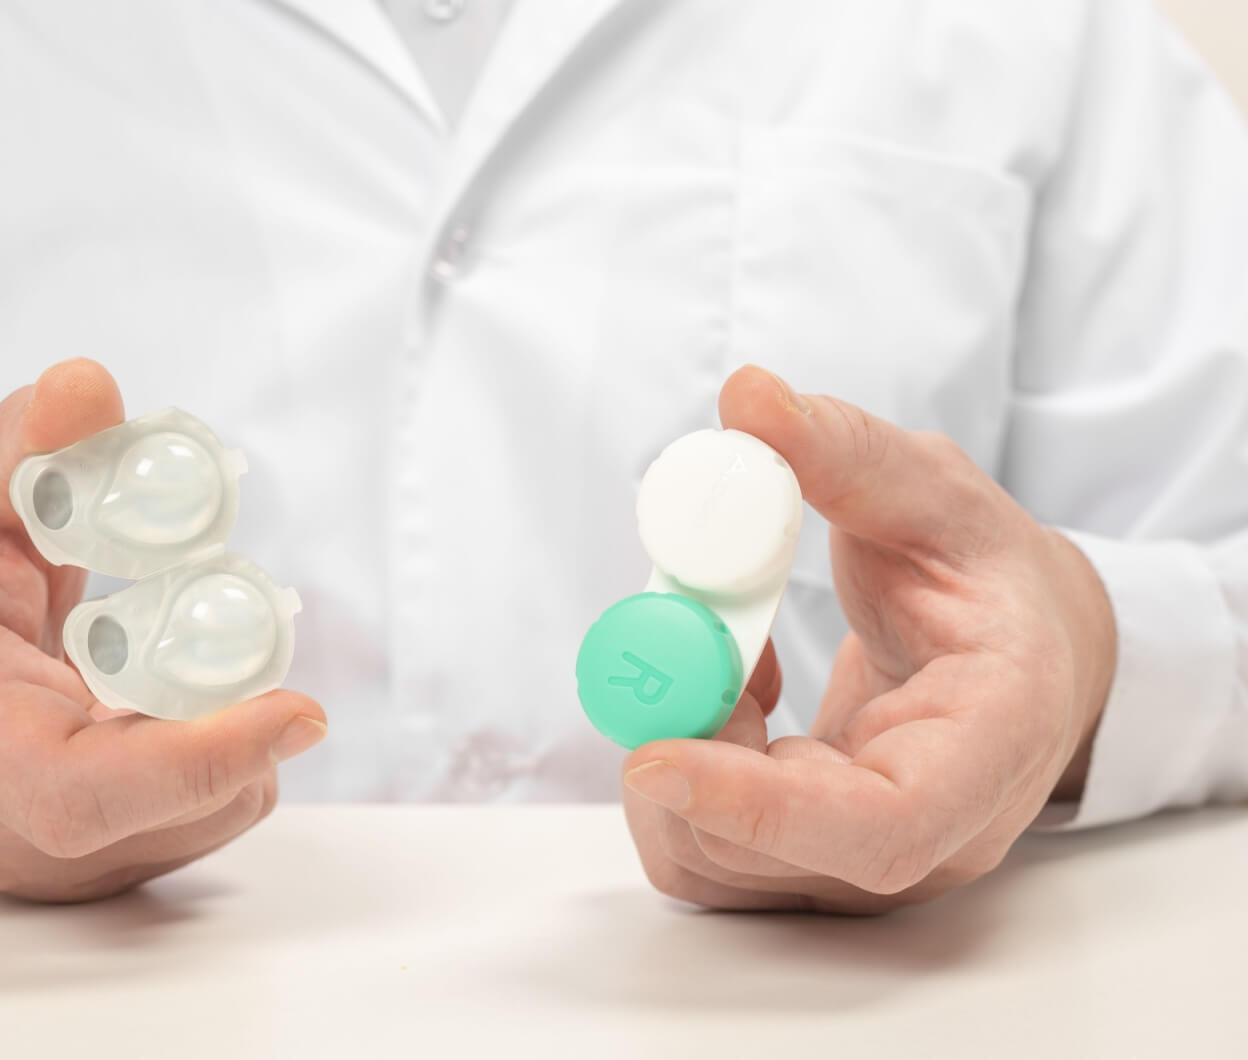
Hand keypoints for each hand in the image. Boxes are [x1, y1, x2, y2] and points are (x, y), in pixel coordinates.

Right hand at [0, 359, 326, 901]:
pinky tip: (178, 706)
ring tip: (197, 661)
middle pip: (155, 814)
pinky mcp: (71, 871)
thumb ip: (23, 440)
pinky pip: (186, 833)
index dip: (193, 760)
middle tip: (259, 643)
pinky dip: (215, 770)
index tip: (295, 707)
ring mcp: (25, 858)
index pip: (71, 787)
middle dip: (236, 730)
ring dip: (233, 748)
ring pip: (192, 828)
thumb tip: (88, 388)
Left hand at [623, 366, 1115, 913]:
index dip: (757, 805)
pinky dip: (682, 780)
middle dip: (690, 744)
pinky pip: (710, 855)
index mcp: (993, 744)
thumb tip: (748, 396)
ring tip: (734, 659)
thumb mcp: (934, 492)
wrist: (1024, 649)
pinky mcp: (818, 864)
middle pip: (775, 856)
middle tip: (683, 631)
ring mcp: (878, 867)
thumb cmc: (987, 572)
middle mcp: (940, 835)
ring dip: (678, 761)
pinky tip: (732, 703)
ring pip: (721, 868)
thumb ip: (845, 452)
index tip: (651, 753)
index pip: (881, 826)